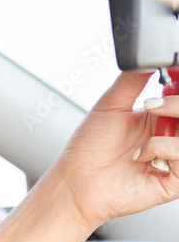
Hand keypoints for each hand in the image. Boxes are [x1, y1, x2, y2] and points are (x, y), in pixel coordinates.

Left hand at [51, 71, 178, 230]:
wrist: (74, 183)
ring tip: (142, 134)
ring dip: (171, 122)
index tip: (174, 69)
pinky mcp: (176, 179)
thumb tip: (148, 58)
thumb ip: (132, 79)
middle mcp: (171, 134)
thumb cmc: (88, 150)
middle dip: (178, 103)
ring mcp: (175, 157)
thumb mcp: (109, 105)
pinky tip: (141, 156)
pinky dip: (164, 148)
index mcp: (161, 116)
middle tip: (151, 104)